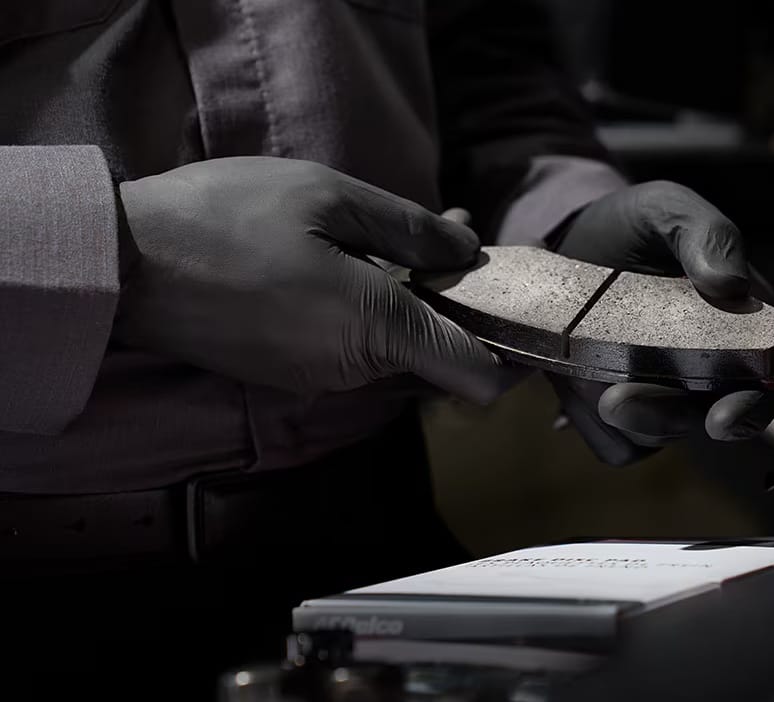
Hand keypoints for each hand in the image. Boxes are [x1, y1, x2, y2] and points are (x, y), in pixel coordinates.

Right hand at [115, 157, 507, 403]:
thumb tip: (468, 249)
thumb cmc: (223, 218)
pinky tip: (358, 259)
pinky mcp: (288, 371)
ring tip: (410, 233)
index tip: (516, 310)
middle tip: (455, 233)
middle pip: (439, 358)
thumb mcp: (329, 197)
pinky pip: (354, 349)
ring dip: (414, 302)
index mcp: (375, 330)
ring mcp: (318, 377)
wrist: (119, 264)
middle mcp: (353, 370)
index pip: (476, 379)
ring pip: (395, 350)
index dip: (511, 352)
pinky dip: (372, 312)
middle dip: (459, 304)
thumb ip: (410, 229)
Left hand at [552, 180, 773, 462]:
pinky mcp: (621, 419)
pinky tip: (583, 394)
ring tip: (611, 396)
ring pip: (676, 433)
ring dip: (651, 421)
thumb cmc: (632, 228)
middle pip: (743, 414)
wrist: (560, 248)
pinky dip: (605, 430)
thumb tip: (732, 286)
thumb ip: (707, 234)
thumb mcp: (666, 209)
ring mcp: (670, 399)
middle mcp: (719, 371)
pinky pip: (623, 446)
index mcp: (749, 324)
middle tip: (714, 416)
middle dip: (730, 419)